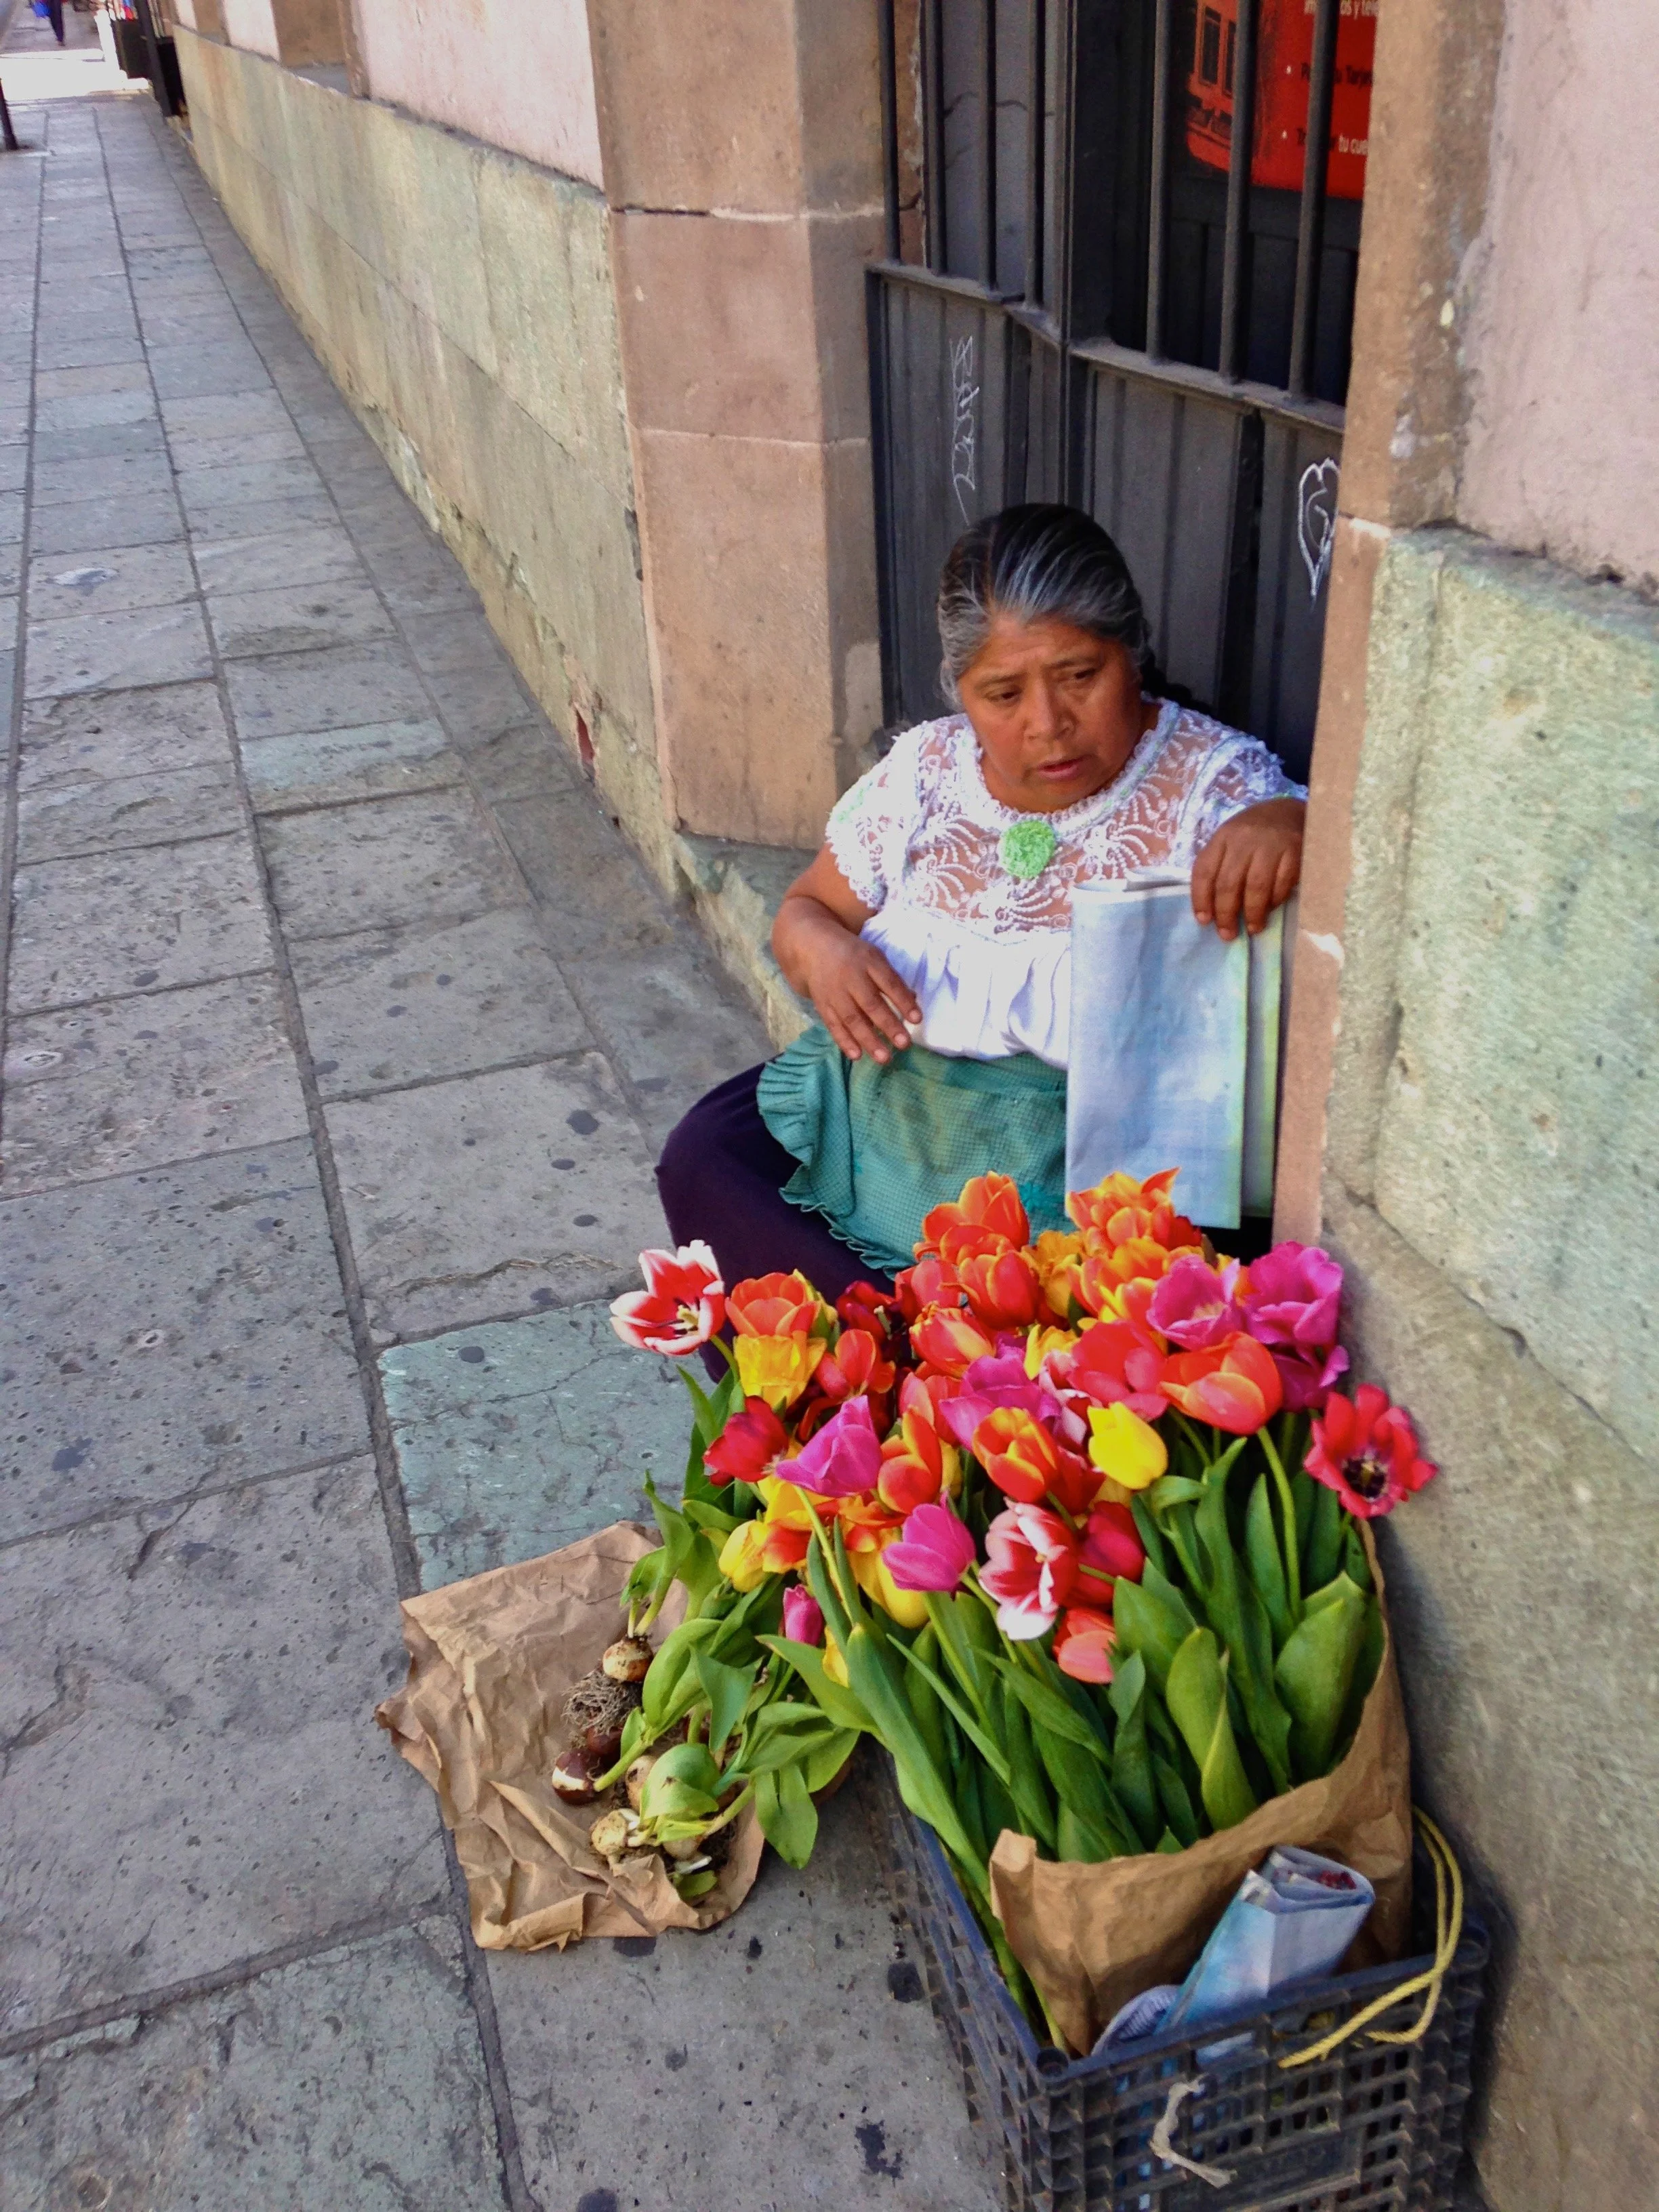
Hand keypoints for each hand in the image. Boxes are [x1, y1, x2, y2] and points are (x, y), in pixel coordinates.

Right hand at [798, 926, 921, 1062]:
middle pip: (871, 1004)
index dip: (903, 1001)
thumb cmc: (854, 957)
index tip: (917, 1019)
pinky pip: (833, 1025)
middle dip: (888, 1025)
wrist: (814, 948)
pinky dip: (844, 1041)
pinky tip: (857, 1055)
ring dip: (869, 1040)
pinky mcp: (823, 1005)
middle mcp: (851, 978)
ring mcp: (835, 993)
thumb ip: (892, 980)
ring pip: (852, 1019)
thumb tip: (913, 1002)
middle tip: (904, 1044)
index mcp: (868, 962)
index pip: (889, 983)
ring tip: (884, 1058)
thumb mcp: (875, 958)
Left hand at [1191, 797, 1305, 942]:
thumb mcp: (1231, 841)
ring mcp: (1271, 843)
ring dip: (1252, 913)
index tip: (1204, 921)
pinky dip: (1275, 901)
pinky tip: (1271, 909)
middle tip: (1228, 934)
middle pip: (1229, 883)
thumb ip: (1220, 867)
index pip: (1205, 870)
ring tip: (1252, 929)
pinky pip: (1282, 883)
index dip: (1201, 899)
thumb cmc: (1255, 833)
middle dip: (1226, 914)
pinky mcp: (1295, 850)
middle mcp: (1244, 838)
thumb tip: (1211, 910)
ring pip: (1256, 886)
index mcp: (1223, 836)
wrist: (1291, 810)